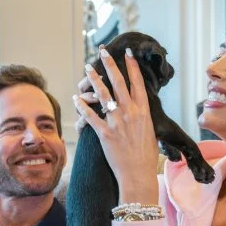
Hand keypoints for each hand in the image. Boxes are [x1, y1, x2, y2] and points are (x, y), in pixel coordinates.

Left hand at [73, 48, 159, 203]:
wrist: (138, 174)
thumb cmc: (146, 156)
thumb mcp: (150, 132)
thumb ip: (143, 117)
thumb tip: (141, 109)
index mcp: (143, 111)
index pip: (137, 82)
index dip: (131, 66)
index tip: (126, 52)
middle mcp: (130, 113)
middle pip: (118, 82)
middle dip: (110, 63)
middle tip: (102, 51)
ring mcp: (117, 122)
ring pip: (103, 94)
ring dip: (94, 79)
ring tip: (87, 68)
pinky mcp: (104, 133)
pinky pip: (90, 116)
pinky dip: (82, 106)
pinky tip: (76, 98)